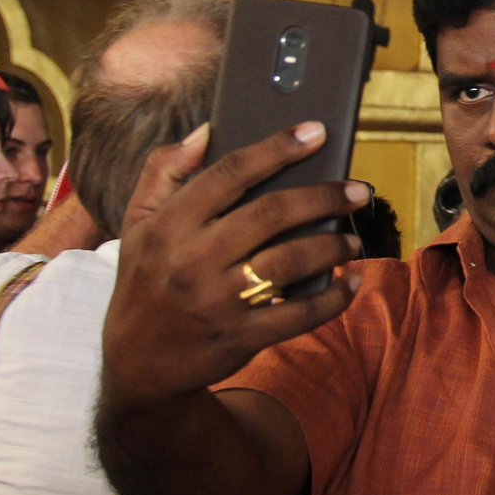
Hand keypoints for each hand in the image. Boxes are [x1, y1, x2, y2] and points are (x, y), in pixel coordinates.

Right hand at [101, 122, 366, 410]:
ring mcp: (218, 302)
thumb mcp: (136, 223)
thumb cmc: (145, 281)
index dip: (276, 148)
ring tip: (352, 237)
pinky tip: (351, 282)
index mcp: (169, 225)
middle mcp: (192, 260)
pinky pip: (299, 314)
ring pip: (291, 261)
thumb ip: (163, 171)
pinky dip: (333, 298)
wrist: (138, 364)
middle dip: (323, 197)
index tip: (316, 132)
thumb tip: (206, 131)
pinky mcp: (240, 337)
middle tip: (358, 191)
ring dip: (332, 246)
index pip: (229, 173)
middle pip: (271, 214)